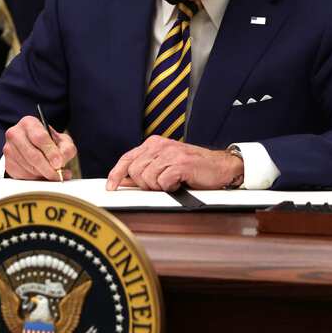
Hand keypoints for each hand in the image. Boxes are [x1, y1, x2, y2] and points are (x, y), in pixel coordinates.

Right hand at [3, 116, 76, 180]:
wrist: (35, 147)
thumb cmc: (49, 143)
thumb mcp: (62, 141)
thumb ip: (66, 149)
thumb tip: (61, 161)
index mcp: (29, 123)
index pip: (40, 137)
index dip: (51, 152)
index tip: (59, 163)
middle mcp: (15, 134)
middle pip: (32, 155)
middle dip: (48, 168)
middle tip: (58, 175)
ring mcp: (9, 149)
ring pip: (28, 167)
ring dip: (43, 174)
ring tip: (53, 174)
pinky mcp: (8, 164)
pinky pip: (23, 176)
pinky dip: (35, 179)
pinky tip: (42, 175)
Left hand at [106, 136, 242, 191]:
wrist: (221, 167)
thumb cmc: (194, 168)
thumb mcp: (165, 166)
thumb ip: (145, 171)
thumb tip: (124, 181)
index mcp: (153, 144)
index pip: (127, 158)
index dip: (116, 174)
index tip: (110, 187)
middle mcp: (160, 145)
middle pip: (135, 171)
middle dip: (144, 184)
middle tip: (160, 185)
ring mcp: (170, 153)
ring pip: (147, 178)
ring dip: (158, 187)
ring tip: (171, 183)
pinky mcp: (181, 164)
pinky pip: (163, 182)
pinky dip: (170, 187)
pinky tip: (179, 183)